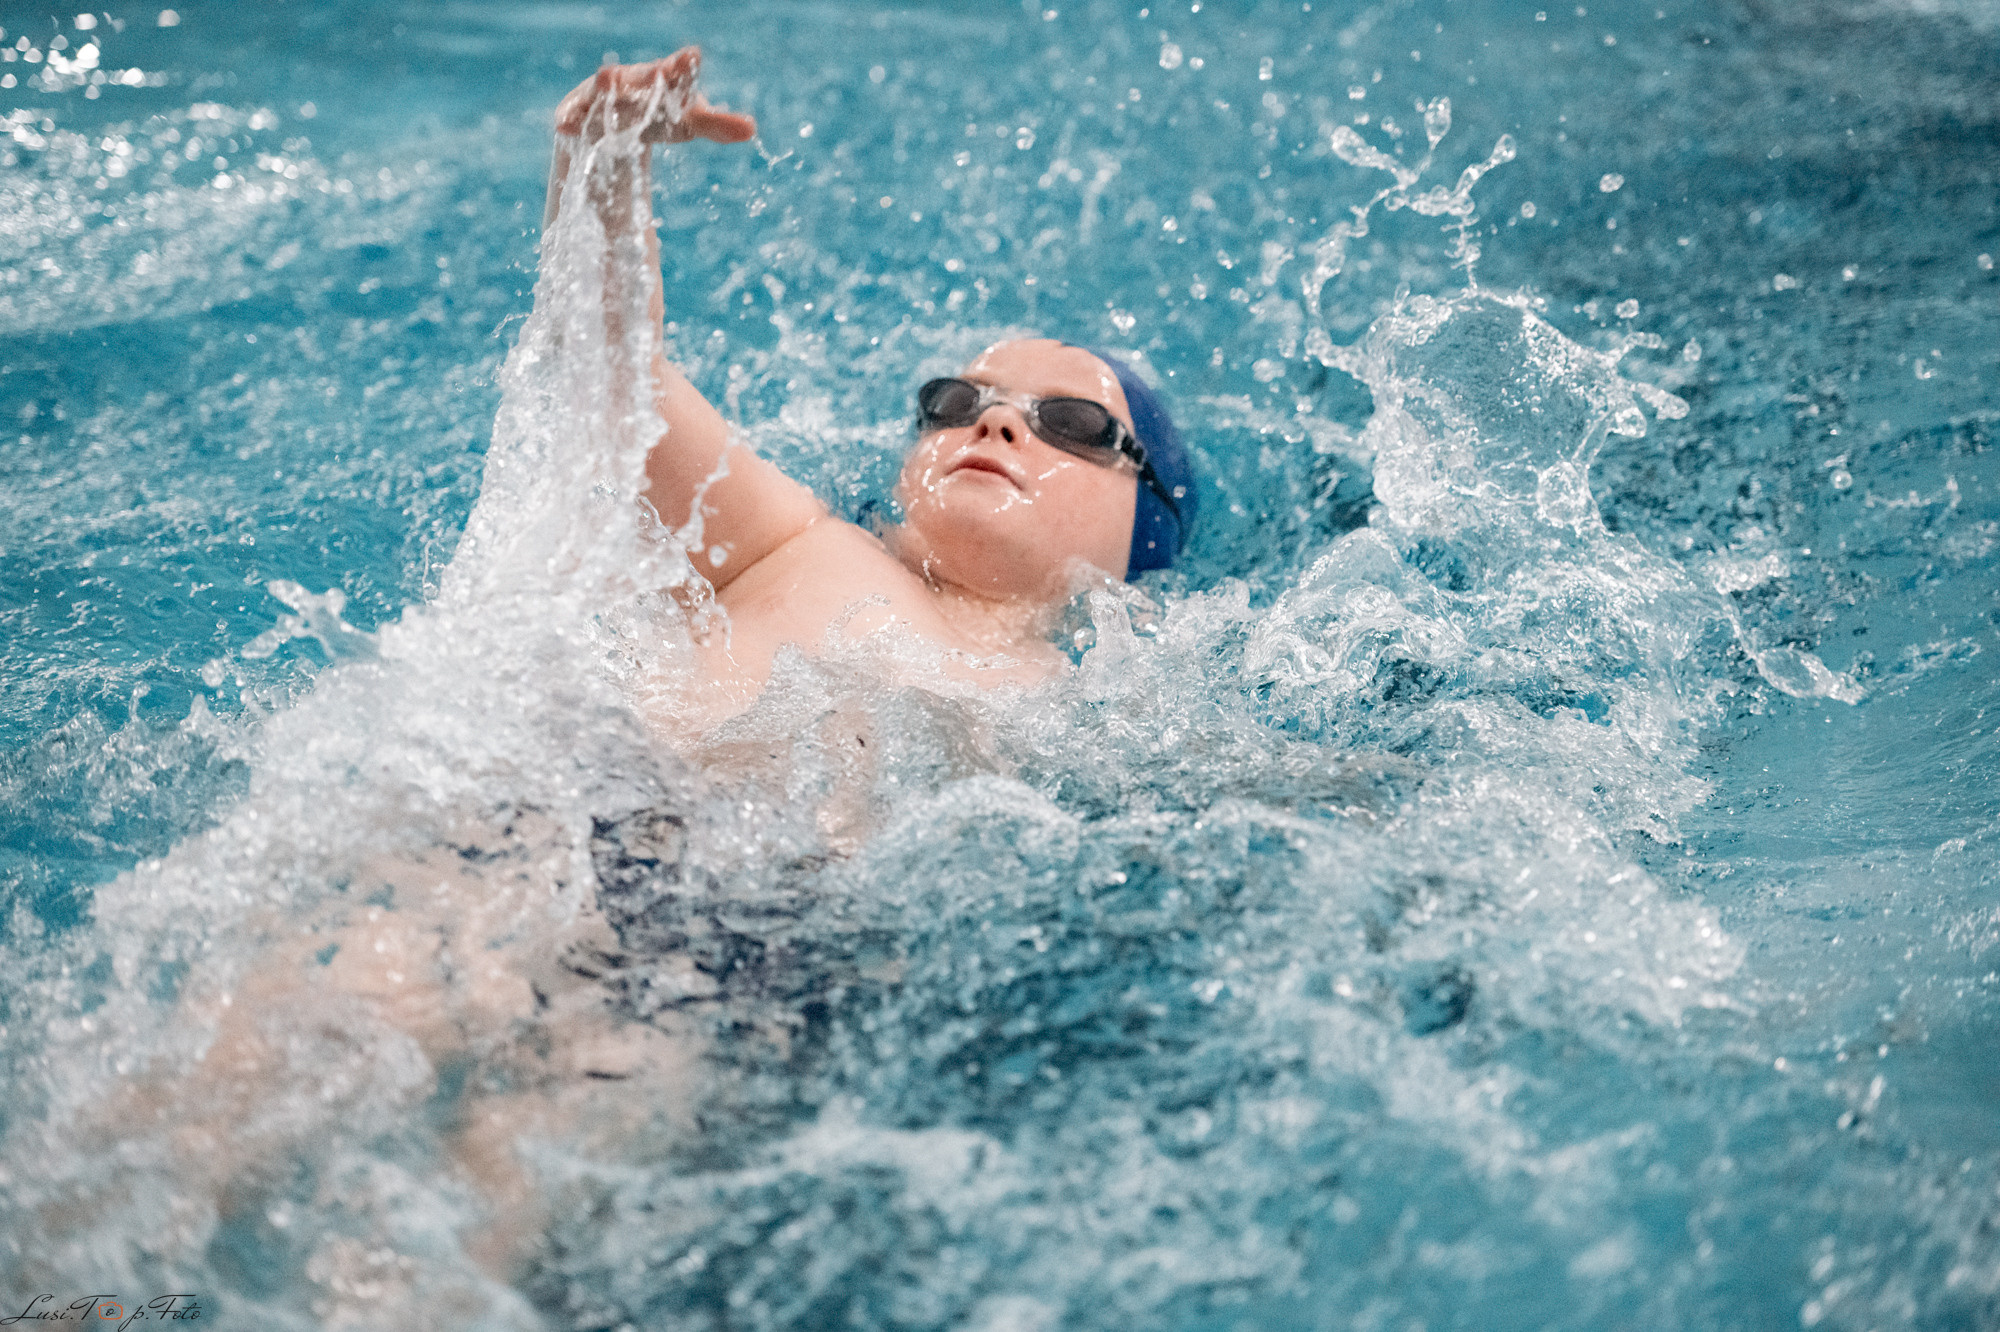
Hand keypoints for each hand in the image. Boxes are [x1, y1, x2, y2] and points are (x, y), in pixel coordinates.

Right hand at [555, 47, 755, 144]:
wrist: (616, 114)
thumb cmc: (660, 113)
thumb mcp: (688, 122)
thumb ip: (718, 125)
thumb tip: (752, 129)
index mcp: (664, 79)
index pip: (679, 72)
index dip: (685, 66)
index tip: (693, 56)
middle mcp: (634, 79)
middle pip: (641, 77)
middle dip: (649, 71)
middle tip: (658, 60)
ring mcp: (603, 92)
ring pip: (605, 92)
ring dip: (606, 86)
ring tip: (605, 78)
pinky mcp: (577, 109)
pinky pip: (572, 115)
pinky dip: (569, 119)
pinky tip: (564, 126)